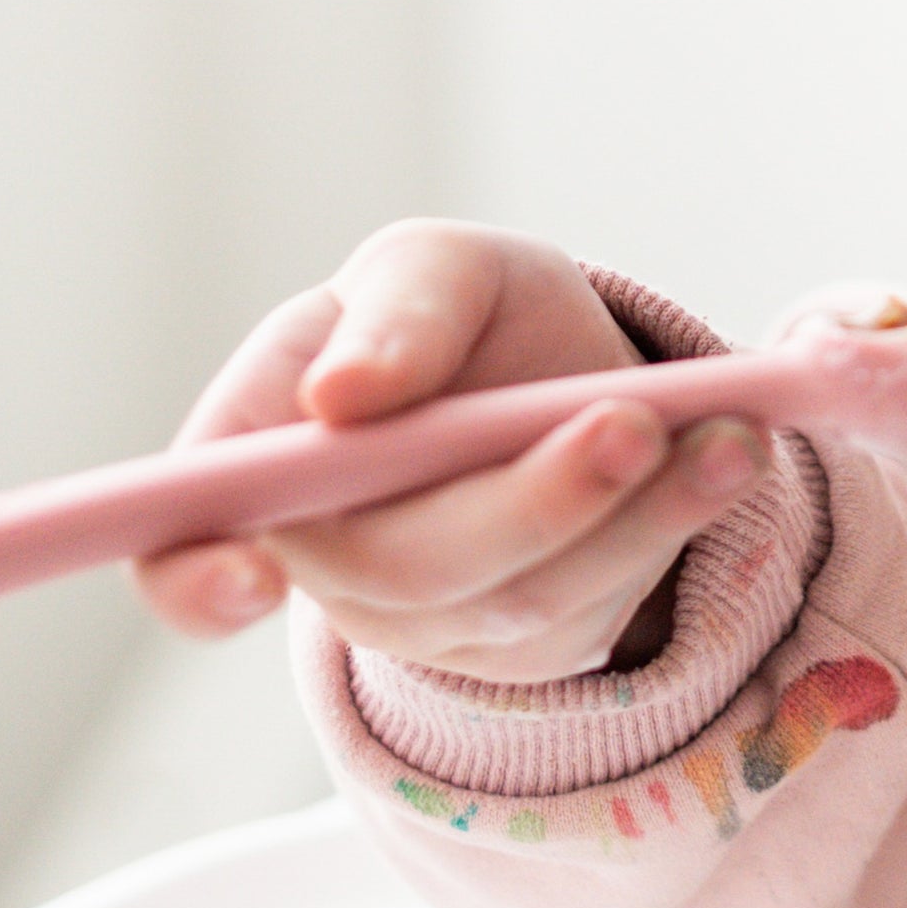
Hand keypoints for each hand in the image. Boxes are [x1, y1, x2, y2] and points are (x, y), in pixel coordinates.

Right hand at [133, 223, 771, 683]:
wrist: (564, 370)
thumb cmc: (468, 317)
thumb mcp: (439, 270)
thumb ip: (399, 309)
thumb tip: (342, 394)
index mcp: (260, 454)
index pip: (178, 547)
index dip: (198, 578)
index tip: (253, 578)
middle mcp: (329, 553)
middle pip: (405, 568)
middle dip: (529, 501)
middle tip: (629, 423)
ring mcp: (432, 613)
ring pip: (524, 595)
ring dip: (635, 514)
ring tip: (724, 437)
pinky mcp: (534, 637)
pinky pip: (599, 604)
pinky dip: (672, 524)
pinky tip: (728, 457)